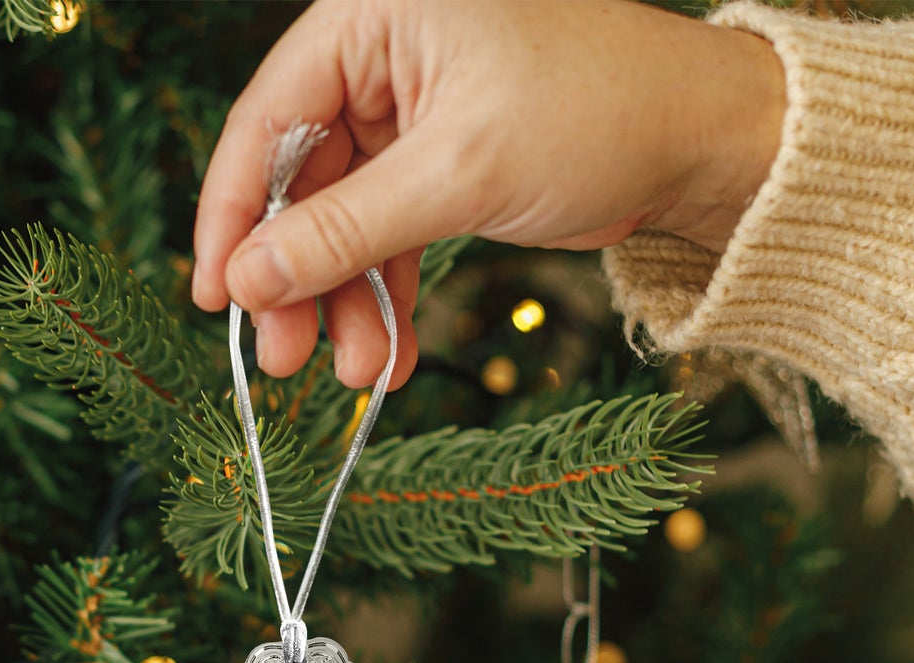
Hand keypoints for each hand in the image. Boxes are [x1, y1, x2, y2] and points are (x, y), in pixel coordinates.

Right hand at [192, 0, 784, 386]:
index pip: (268, 119)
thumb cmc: (594, 117)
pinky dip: (389, 296)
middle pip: (304, 181)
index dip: (235, 218)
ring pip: (348, 220)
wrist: (698, 142)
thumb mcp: (458, 175)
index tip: (215, 299)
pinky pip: (392, 234)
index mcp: (372, 14)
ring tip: (356, 374)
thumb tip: (249, 280)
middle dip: (299, 279)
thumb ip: (347, 230)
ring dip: (348, 303)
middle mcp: (382, 54)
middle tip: (284, 361)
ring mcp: (411, 112)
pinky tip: (391, 354)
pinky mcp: (441, 161)